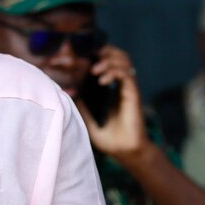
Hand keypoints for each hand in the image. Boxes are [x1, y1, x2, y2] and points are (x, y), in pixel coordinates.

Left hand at [76, 44, 149, 161]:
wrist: (126, 152)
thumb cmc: (112, 141)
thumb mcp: (90, 122)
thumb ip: (83, 109)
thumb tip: (71, 96)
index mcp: (113, 91)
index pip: (110, 63)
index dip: (99, 55)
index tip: (83, 57)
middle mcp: (122, 87)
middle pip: (119, 56)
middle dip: (106, 52)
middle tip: (90, 57)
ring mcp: (129, 89)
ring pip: (124, 61)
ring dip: (108, 61)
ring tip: (94, 69)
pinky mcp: (134, 94)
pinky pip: (126, 75)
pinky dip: (114, 72)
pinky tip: (102, 81)